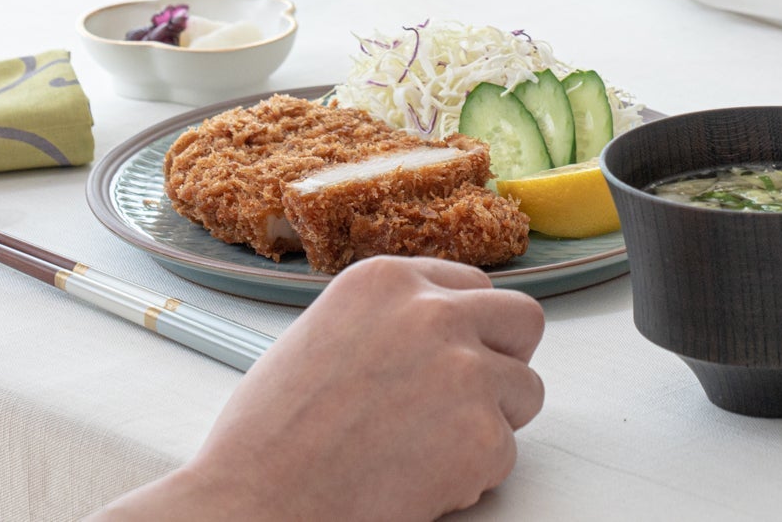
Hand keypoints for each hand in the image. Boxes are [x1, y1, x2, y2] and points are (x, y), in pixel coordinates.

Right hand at [98, 256, 546, 521]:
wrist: (257, 503)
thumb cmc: (270, 438)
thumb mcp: (321, 336)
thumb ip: (386, 321)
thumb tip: (431, 330)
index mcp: (386, 282)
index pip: (471, 285)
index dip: (469, 328)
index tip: (455, 355)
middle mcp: (433, 313)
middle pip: (521, 321)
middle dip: (505, 361)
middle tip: (470, 401)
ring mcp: (464, 371)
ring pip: (524, 391)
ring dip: (489, 423)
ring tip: (424, 450)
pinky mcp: (482, 435)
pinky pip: (505, 455)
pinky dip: (472, 477)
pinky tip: (414, 482)